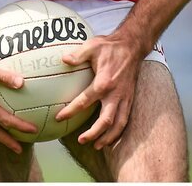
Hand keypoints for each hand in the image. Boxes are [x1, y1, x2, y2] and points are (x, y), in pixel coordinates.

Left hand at [55, 30, 144, 149]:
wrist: (132, 46)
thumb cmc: (110, 46)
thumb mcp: (92, 46)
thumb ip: (78, 54)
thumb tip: (63, 59)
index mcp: (103, 82)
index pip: (85, 101)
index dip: (71, 110)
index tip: (59, 117)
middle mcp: (115, 94)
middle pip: (106, 120)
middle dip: (94, 133)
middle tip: (82, 140)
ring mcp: (124, 98)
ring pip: (119, 124)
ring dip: (108, 137)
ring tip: (97, 145)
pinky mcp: (130, 99)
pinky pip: (125, 119)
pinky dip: (118, 132)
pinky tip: (110, 137)